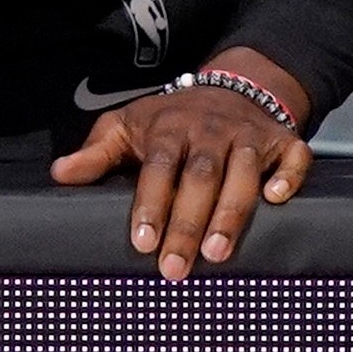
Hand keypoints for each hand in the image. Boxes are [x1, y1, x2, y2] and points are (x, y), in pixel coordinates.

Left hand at [50, 81, 311, 280]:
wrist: (230, 85)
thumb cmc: (170, 117)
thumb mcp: (127, 125)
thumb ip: (96, 153)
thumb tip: (60, 175)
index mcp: (168, 128)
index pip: (158, 166)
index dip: (151, 203)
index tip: (142, 240)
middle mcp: (210, 131)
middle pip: (200, 176)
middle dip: (188, 222)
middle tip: (176, 265)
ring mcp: (248, 136)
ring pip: (243, 173)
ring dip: (231, 212)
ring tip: (218, 253)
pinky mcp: (282, 141)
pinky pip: (293, 157)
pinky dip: (288, 178)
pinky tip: (276, 202)